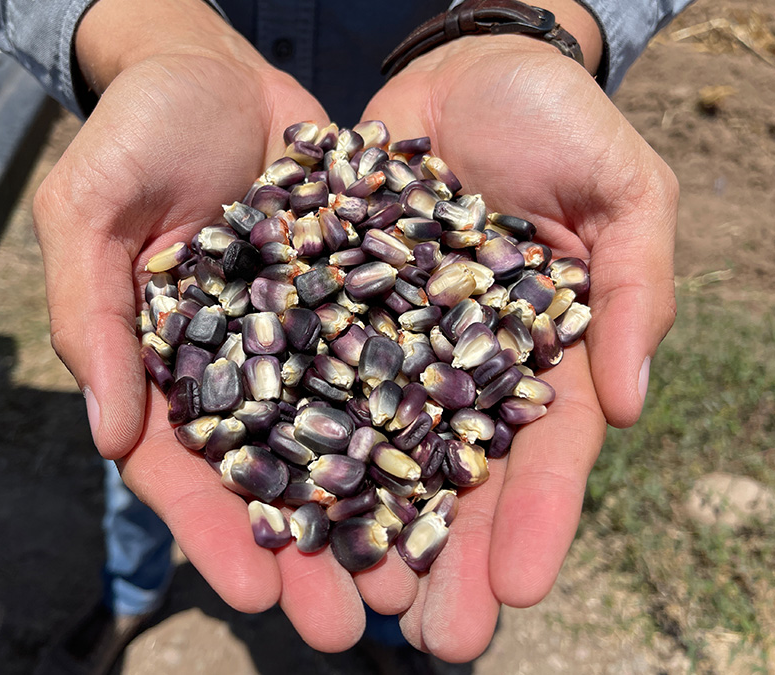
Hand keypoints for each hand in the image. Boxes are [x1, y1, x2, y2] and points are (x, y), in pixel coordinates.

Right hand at [33, 0, 367, 650]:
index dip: (214, 531)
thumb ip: (90, 316)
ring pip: (342, 435)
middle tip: (353, 624)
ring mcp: (303, 335)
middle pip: (273, 472)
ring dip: (375, 506)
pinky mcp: (360, 297)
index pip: (183, 466)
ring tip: (416, 577)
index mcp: (164, 364)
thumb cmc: (139, 131)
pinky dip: (420, 413)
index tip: (257, 595)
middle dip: (310, 548)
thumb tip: (105, 432)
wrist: (215, 68)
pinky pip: (392, 359)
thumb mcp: (90, 208)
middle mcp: (239, 364)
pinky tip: (459, 469)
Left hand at [358, 28, 677, 660]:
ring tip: (352, 598)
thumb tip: (631, 403)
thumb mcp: (622, 186)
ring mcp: (396, 341)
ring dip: (368, 523)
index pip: (544, 450)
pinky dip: (300, 436)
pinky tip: (283, 499)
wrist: (462, 69)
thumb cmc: (554, 118)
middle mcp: (463, 363)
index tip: (519, 589)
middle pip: (457, 473)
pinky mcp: (333, 308)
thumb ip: (636, 287)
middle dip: (449, 554)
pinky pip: (314, 377)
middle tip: (434, 636)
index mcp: (541, 351)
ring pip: (378, 446)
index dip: (536, 518)